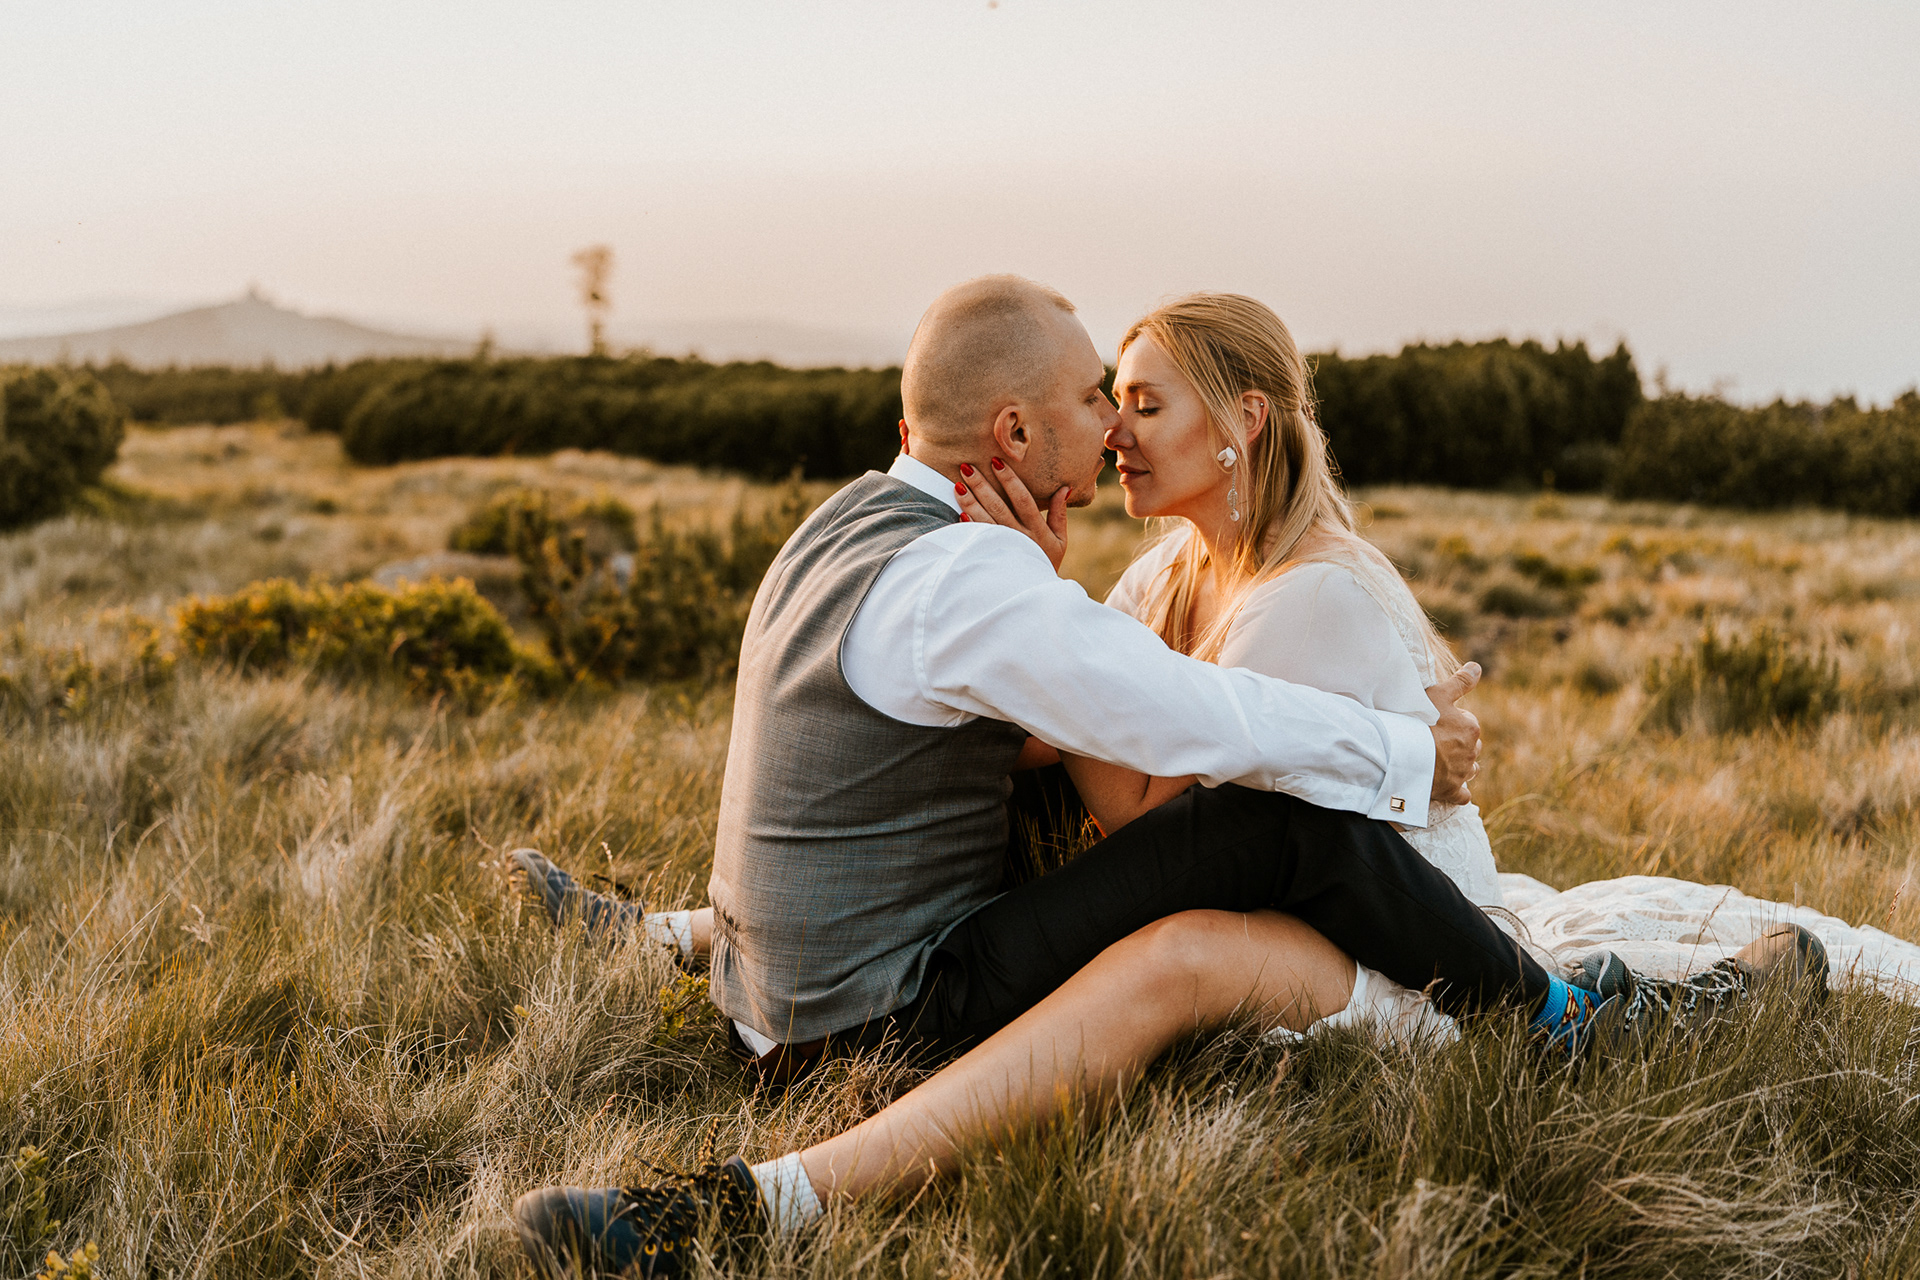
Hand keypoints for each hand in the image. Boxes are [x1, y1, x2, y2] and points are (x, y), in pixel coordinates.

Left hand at [954, 457, 1069, 570]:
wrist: (1033, 592)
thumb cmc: (1047, 561)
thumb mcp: (1060, 540)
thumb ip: (1060, 514)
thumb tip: (1065, 488)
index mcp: (1037, 531)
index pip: (1022, 500)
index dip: (1010, 481)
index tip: (996, 462)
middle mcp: (1019, 538)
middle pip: (999, 507)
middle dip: (982, 486)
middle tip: (966, 467)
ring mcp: (1004, 548)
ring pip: (985, 521)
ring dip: (970, 503)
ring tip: (957, 485)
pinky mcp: (991, 557)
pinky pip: (978, 539)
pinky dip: (969, 526)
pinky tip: (959, 512)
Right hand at [1424, 662, 1482, 804]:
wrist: (1402, 755)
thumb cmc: (1419, 722)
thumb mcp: (1438, 695)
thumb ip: (1460, 682)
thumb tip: (1477, 667)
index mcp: (1471, 728)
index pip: (1468, 722)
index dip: (1452, 721)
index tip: (1436, 721)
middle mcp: (1471, 751)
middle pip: (1470, 746)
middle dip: (1458, 744)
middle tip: (1434, 740)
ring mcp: (1462, 773)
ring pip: (1469, 769)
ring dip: (1460, 766)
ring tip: (1440, 762)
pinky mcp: (1452, 791)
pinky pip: (1462, 795)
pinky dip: (1458, 792)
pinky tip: (1449, 787)